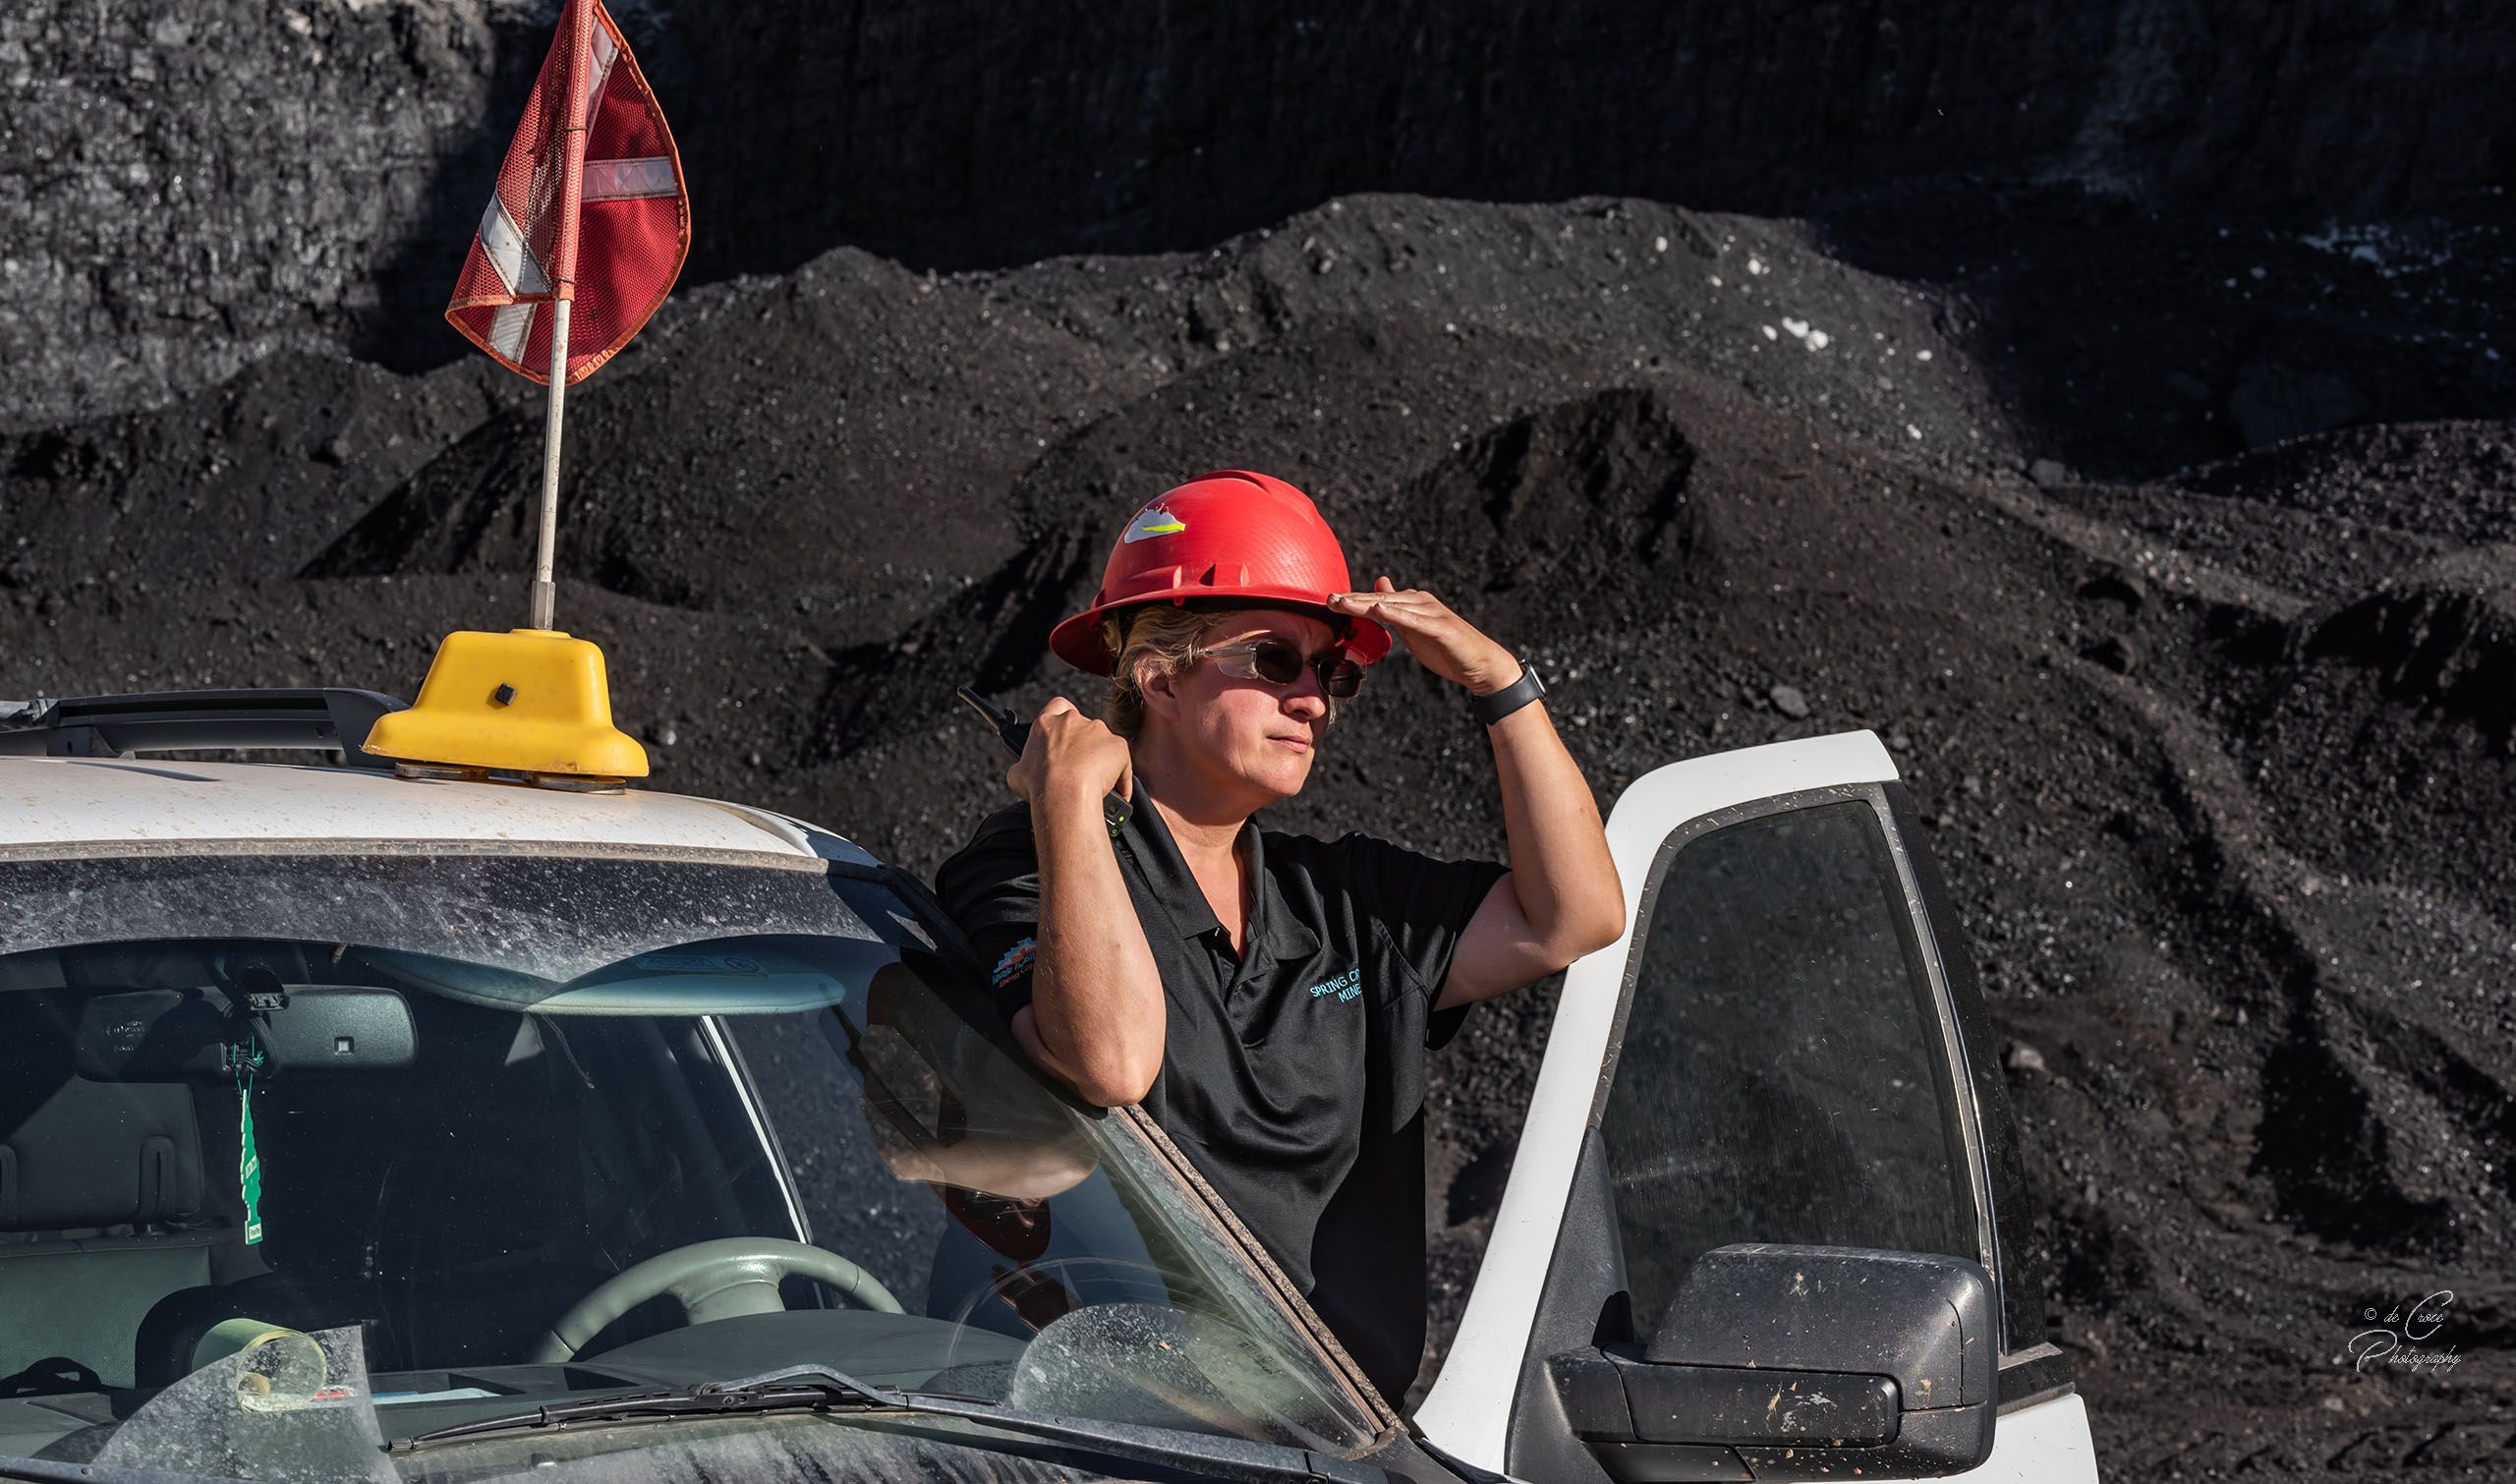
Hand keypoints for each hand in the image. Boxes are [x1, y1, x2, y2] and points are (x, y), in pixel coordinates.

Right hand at [1006, 697, 1134, 805]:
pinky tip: (1114, 791)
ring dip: (1101, 759)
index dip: (1062, 718)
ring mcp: (1098, 730)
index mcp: (1047, 723)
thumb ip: (1024, 765)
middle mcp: (1073, 720)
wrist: (1063, 793)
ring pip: (1103, 743)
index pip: (1057, 707)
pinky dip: (1119, 775)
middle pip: (1082, 726)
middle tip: (1077, 767)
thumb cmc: (1040, 784)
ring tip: (1094, 783)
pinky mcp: (1118, 744)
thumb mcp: (1018, 774)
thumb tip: (1023, 772)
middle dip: (1082, 744)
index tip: (1063, 734)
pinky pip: (1121, 761)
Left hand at [1327, 577, 1519, 694]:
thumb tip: (1378, 591)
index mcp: (1412, 603)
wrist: (1480, 664)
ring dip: (1367, 603)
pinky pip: (1414, 620)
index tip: (1329, 600)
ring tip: (1345, 602)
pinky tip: (1380, 609)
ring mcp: (1431, 613)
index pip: (1377, 600)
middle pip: (1381, 599)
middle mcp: (1420, 602)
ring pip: (1393, 606)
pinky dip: (1397, 613)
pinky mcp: (1440, 627)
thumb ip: (1396, 611)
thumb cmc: (1447, 647)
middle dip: (1354, 599)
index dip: (1353, 600)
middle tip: (1328, 599)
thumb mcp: (1415, 627)